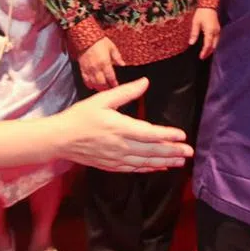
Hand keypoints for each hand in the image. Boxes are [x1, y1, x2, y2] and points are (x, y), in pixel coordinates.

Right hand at [54, 78, 193, 172]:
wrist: (59, 139)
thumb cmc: (80, 116)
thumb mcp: (102, 99)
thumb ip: (126, 92)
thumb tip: (146, 81)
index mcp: (120, 128)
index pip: (149, 133)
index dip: (167, 135)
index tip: (182, 135)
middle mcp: (121, 146)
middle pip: (152, 150)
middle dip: (172, 152)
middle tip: (190, 152)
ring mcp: (116, 158)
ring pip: (145, 162)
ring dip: (165, 162)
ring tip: (181, 161)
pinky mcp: (112, 165)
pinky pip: (135, 169)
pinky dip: (149, 169)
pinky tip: (160, 167)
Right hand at [77, 37, 125, 90]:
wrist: (84, 37)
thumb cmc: (99, 41)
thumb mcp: (112, 47)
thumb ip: (117, 57)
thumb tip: (123, 64)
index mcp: (105, 63)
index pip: (111, 77)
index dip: (114, 84)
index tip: (116, 86)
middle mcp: (96, 68)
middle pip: (102, 83)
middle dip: (106, 88)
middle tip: (110, 90)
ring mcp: (88, 69)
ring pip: (93, 83)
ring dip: (98, 88)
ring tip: (103, 90)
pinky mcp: (82, 68)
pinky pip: (85, 79)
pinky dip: (89, 84)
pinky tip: (92, 86)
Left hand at [190, 7, 220, 59]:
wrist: (209, 5)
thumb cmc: (201, 13)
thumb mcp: (195, 23)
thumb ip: (194, 33)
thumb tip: (191, 43)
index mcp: (210, 31)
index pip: (208, 44)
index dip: (204, 52)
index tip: (200, 57)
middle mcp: (216, 32)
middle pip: (214, 45)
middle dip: (208, 52)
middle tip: (202, 57)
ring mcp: (218, 30)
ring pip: (216, 43)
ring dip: (211, 49)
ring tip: (205, 53)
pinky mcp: (218, 29)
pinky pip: (216, 39)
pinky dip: (213, 44)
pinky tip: (209, 46)